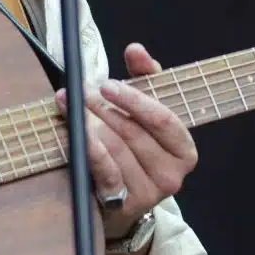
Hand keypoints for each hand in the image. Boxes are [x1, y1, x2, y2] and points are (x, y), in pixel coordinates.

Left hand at [55, 42, 198, 237]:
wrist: (122, 196)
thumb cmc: (136, 145)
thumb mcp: (145, 109)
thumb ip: (144, 77)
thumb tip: (136, 50)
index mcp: (184, 149)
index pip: (163, 119)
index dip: (134, 100)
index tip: (107, 84)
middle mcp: (172, 174)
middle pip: (134, 132)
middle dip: (103, 108)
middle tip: (80, 91)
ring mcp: (149, 192)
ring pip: (116, 149)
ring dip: (89, 125)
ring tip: (71, 107)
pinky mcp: (124, 204)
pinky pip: (105, 171)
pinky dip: (88, 150)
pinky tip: (74, 134)